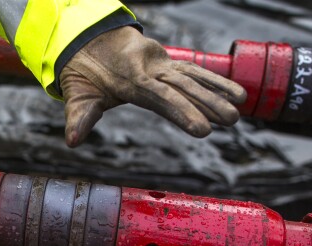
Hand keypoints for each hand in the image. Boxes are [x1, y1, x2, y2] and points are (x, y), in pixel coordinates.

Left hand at [59, 27, 246, 146]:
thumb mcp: (77, 93)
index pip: (160, 97)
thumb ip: (79, 117)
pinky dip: (215, 81)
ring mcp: (162, 64)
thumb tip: (71, 141)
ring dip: (217, 92)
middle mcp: (151, 69)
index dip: (182, 111)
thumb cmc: (84, 71)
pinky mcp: (169, 64)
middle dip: (207, 103)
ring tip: (240, 110)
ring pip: (193, 77)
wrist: (89, 38)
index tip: (202, 129)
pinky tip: (237, 93)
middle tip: (231, 120)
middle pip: (183, 87)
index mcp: (131, 78)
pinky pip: (195, 72)